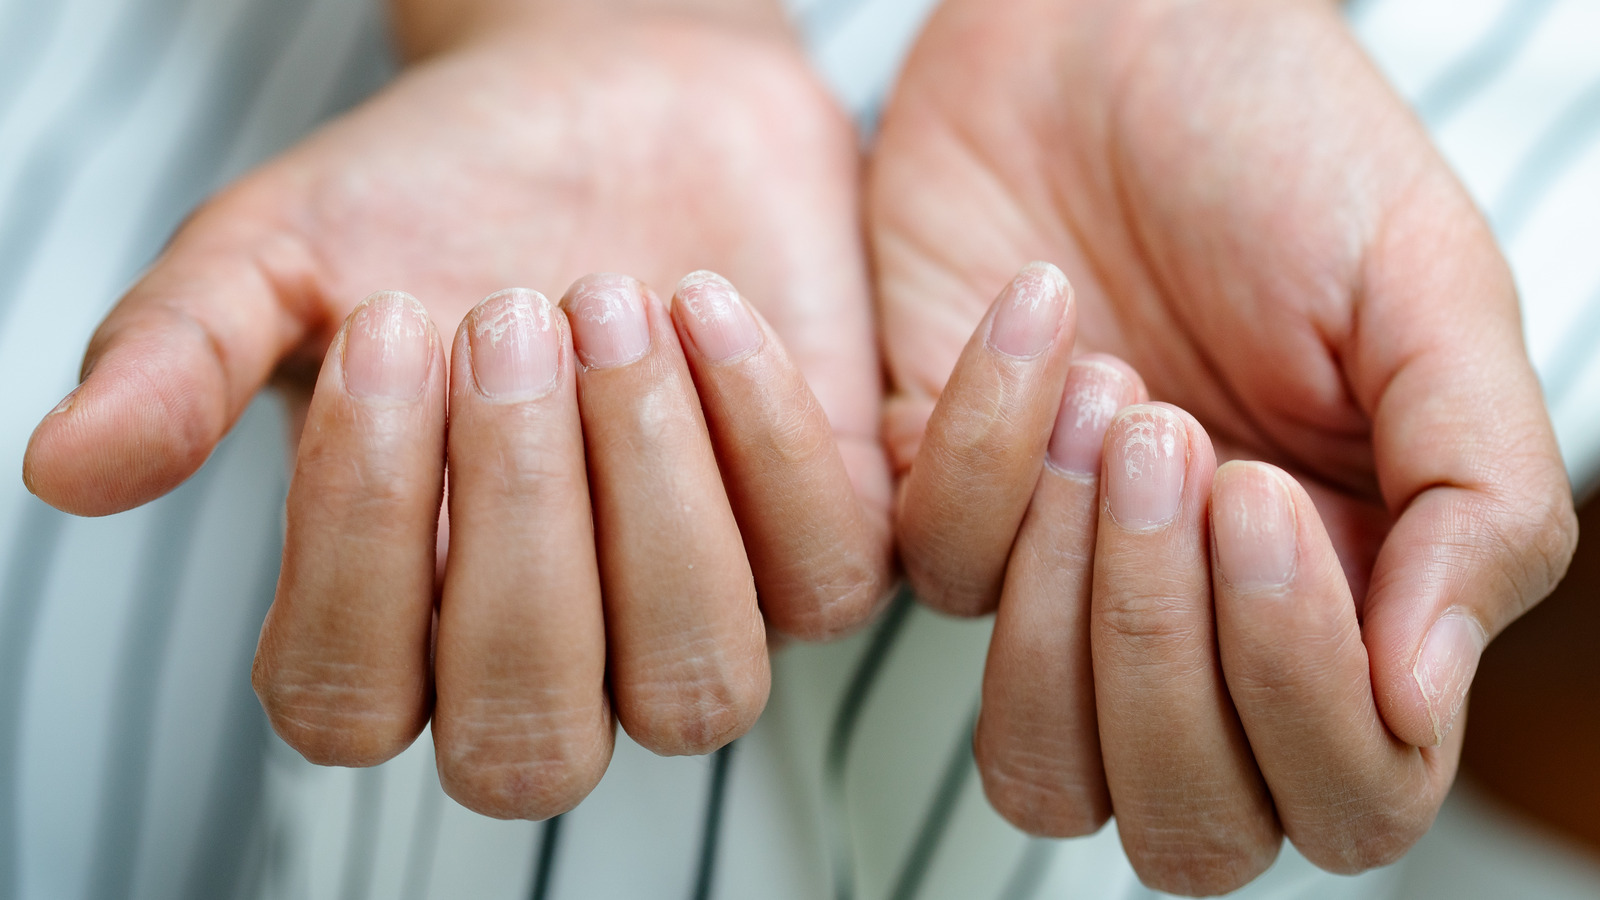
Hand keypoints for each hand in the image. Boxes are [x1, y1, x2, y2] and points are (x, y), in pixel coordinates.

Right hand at [24, 7, 890, 818]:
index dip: (359, 543)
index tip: (387, 333)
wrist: (613, 101)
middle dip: (519, 528)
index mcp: (400, 619)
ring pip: (698, 692)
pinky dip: (764, 435)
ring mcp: (697, 611)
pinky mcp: (820, 543)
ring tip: (607, 302)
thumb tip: (64, 468)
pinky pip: (825, 579)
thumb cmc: (444, 194)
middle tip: (505, 315)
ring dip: (650, 498)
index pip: (351, 706)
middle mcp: (554, 651)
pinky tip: (702, 301)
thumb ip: (182, 359)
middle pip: (530, 742)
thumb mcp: (285, 252)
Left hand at [872, 0, 1577, 891]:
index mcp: (1350, 600)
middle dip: (1171, 657)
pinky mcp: (936, 513)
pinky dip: (982, 446)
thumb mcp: (1430, 297)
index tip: (1265, 496)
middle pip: (1185, 824)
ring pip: (1041, 769)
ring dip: (1071, 607)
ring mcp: (1059, 587)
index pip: (1346, 793)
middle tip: (1183, 449)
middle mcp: (1202, 628)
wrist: (1107, 37)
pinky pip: (935, 579)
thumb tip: (1425, 701)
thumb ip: (1478, 500)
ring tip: (1115, 400)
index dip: (1302, 697)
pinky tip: (1038, 312)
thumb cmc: (1285, 154)